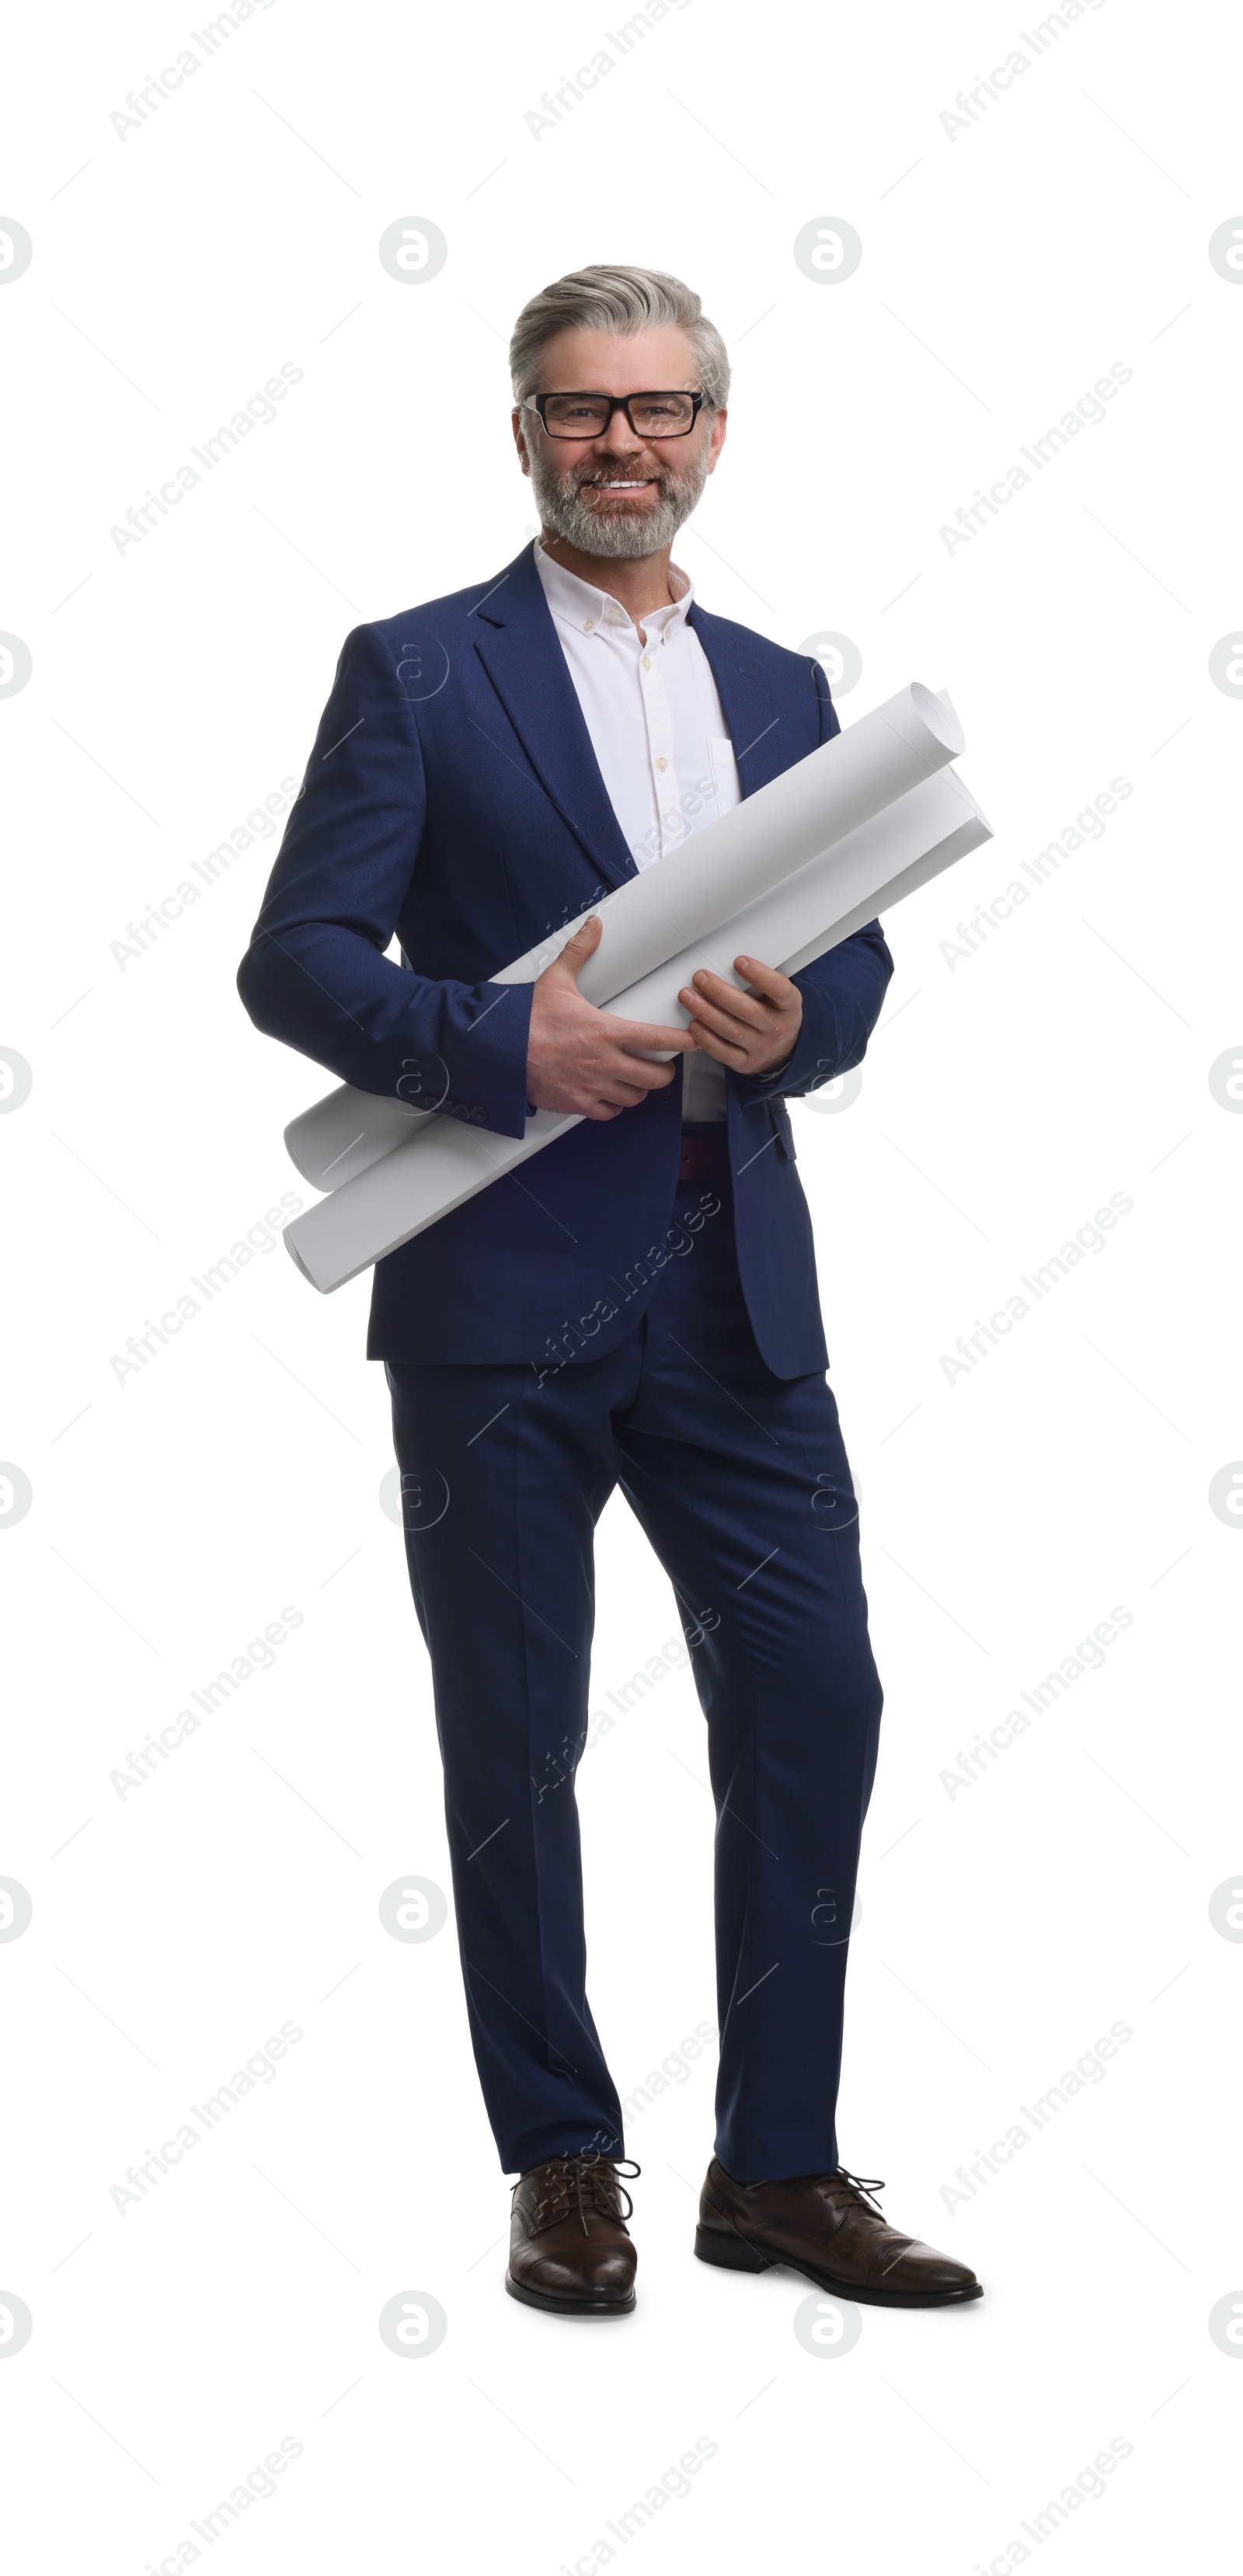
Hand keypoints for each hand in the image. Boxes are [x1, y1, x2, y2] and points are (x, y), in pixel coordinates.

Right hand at [526, 915, 695, 1119]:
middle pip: (655, 1077)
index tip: (692, 1041)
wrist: (500, 1050)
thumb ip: (579, 953)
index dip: (681, 1042)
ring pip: (635, 1097)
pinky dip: (615, 1106)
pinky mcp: (577, 1104)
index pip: (657, 1040)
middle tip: (662, 1065)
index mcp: (606, 1032)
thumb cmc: (527, 1019)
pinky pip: (609, 1112)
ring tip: (637, 1079)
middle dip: (664, 1072)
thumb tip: (593, 927)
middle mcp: (605, 1063)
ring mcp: (593, 1087)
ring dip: (640, 1089)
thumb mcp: (556, 981)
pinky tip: (612, 1096)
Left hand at [678, 955, 802, 1077]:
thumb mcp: (779, 997)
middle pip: (747, 1010)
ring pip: (731, 1030)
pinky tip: (694, 1025)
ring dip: (706, 1012)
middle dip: (720, 992)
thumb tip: (728, 962)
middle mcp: (777, 1028)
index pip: (779, 989)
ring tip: (688, 997)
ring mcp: (761, 1047)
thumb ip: (761, 983)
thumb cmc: (775, 1014)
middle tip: (700, 977)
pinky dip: (707, 1040)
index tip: (739, 961)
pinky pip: (724, 1053)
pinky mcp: (745, 1063)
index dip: (760, 975)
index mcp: (789, 1006)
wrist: (784, 1051)